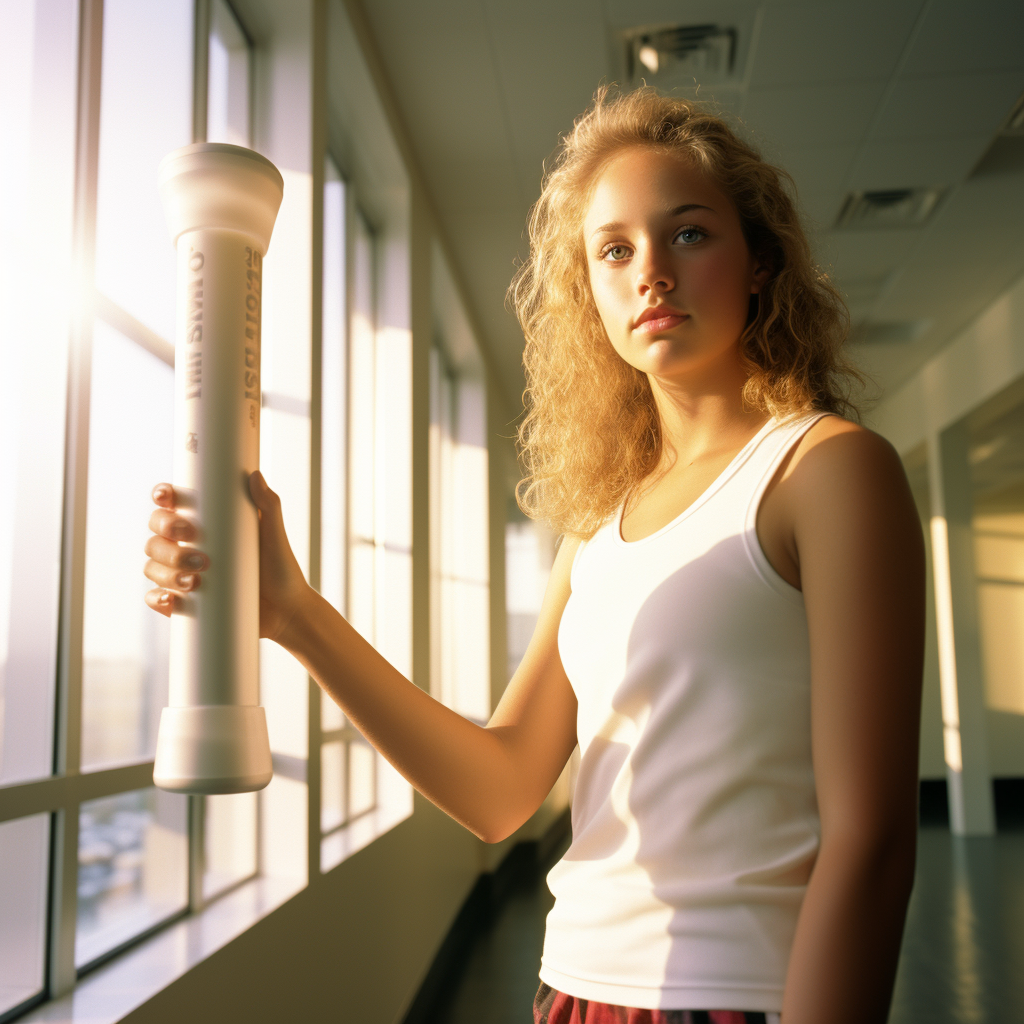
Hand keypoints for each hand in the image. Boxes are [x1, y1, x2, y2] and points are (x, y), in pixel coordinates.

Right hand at [143, 472, 310, 643]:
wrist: (286, 611)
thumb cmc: (280, 569)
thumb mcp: (275, 536)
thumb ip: (269, 505)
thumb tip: (255, 475)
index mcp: (204, 527)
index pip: (171, 507)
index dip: (161, 498)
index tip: (167, 497)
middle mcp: (187, 549)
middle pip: (156, 535)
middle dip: (166, 535)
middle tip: (192, 539)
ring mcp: (183, 576)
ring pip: (152, 566)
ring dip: (166, 569)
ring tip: (195, 578)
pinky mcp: (184, 603)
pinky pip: (157, 598)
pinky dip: (157, 598)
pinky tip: (171, 598)